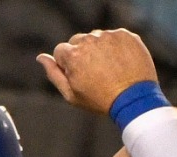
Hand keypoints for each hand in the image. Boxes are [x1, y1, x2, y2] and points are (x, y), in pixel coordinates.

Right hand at [38, 29, 157, 114]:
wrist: (135, 100)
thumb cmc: (101, 100)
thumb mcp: (72, 94)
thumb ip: (54, 74)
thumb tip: (41, 57)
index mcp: (72, 54)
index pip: (61, 51)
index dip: (68, 65)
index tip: (80, 76)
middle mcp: (89, 40)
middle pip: (78, 41)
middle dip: (83, 54)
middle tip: (96, 73)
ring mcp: (109, 36)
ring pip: (97, 38)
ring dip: (100, 49)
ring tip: (111, 69)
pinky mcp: (126, 35)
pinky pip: (116, 37)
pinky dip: (117, 47)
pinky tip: (122, 63)